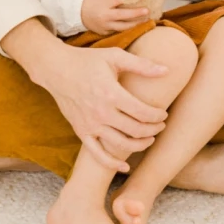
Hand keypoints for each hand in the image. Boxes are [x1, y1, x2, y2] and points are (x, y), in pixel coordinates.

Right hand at [44, 44, 169, 171]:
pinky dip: (113, 164)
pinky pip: (98, 154)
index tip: (164, 114)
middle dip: (153, 130)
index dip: (158, 116)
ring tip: (149, 138)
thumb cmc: (87, 60)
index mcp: (111, 93)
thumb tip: (167, 70)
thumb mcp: (114, 57)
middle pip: (135, 130)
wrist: (55, 69)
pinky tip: (125, 166)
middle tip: (160, 125)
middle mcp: (101, 112)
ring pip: (121, 144)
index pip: (143, 112)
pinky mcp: (81, 132)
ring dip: (140, 145)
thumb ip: (141, 65)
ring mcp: (90, 125)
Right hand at [80, 0, 150, 35]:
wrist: (78, 13)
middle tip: (147, 11)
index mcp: (104, 4)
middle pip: (124, 16)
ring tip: (145, 20)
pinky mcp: (105, 33)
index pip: (119, 0)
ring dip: (135, 24)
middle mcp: (105, 16)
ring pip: (123, 27)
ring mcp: (106, 26)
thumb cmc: (91, 1)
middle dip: (136, 13)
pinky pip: (118, 31)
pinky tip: (135, 25)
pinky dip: (126, 28)